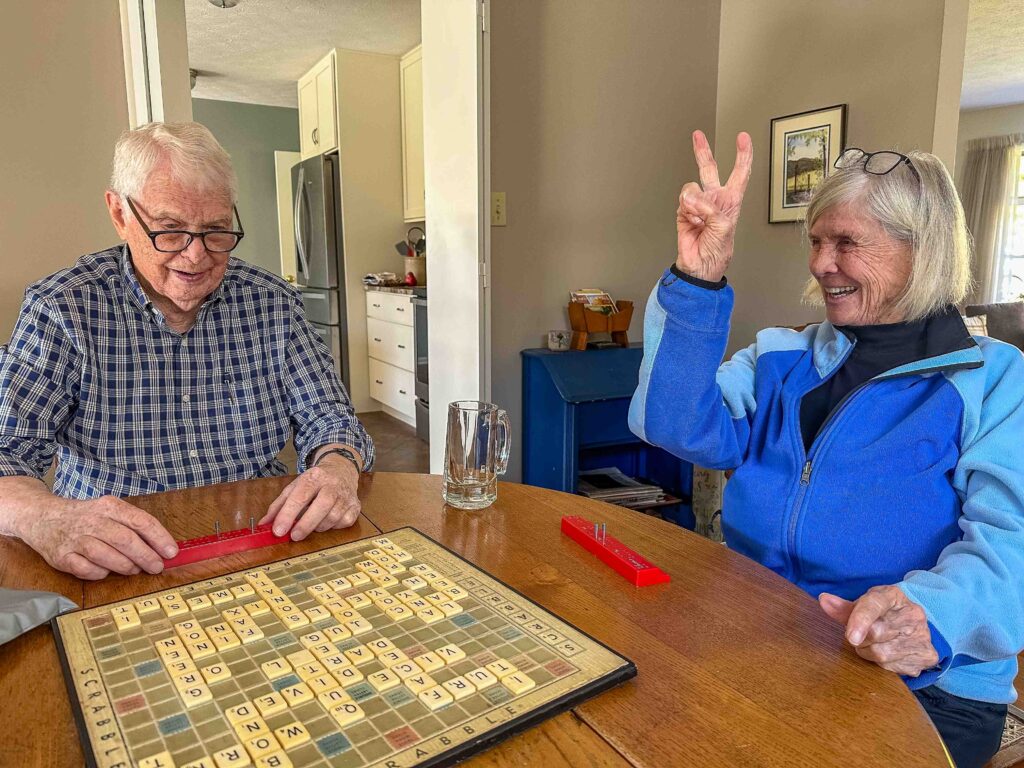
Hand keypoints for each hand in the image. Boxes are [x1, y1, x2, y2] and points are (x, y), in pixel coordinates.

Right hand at [22, 496, 177, 579]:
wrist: (42, 517)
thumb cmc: (85, 517)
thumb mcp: (109, 511)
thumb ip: (133, 525)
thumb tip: (162, 547)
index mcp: (109, 506)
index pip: (141, 521)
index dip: (159, 538)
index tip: (171, 552)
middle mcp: (92, 520)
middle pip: (126, 540)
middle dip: (146, 556)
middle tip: (157, 567)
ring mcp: (75, 539)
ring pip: (107, 556)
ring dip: (126, 566)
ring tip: (134, 569)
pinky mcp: (61, 556)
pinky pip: (87, 570)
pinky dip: (100, 573)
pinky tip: (106, 571)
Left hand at [260, 455, 360, 540]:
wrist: (341, 469)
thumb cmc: (315, 482)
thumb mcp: (294, 487)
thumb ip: (278, 506)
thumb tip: (263, 525)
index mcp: (314, 477)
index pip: (300, 496)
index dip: (288, 515)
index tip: (278, 531)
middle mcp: (332, 484)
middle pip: (321, 506)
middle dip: (306, 524)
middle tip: (294, 536)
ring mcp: (346, 495)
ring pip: (333, 517)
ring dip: (319, 526)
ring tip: (311, 524)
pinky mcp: (356, 506)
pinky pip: (344, 523)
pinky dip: (333, 527)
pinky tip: (327, 521)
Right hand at [676, 130, 752, 281]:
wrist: (699, 266)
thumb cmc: (718, 251)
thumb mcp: (724, 226)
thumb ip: (710, 207)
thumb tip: (691, 197)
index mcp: (731, 201)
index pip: (740, 172)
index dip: (743, 154)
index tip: (743, 138)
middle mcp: (714, 199)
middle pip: (709, 168)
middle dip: (703, 151)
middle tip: (698, 136)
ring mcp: (698, 204)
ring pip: (692, 187)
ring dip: (695, 202)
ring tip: (699, 217)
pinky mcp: (683, 212)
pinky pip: (682, 201)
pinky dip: (687, 211)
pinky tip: (692, 221)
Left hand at [819, 586, 938, 676]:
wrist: (914, 626)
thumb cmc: (882, 614)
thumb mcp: (864, 606)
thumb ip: (843, 608)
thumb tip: (824, 600)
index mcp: (893, 595)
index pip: (874, 604)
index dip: (860, 620)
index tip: (850, 637)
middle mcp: (913, 613)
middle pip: (876, 632)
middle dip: (861, 639)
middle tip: (860, 638)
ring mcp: (923, 635)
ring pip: (883, 653)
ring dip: (870, 653)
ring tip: (874, 645)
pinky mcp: (928, 655)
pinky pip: (896, 667)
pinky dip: (886, 665)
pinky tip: (890, 654)